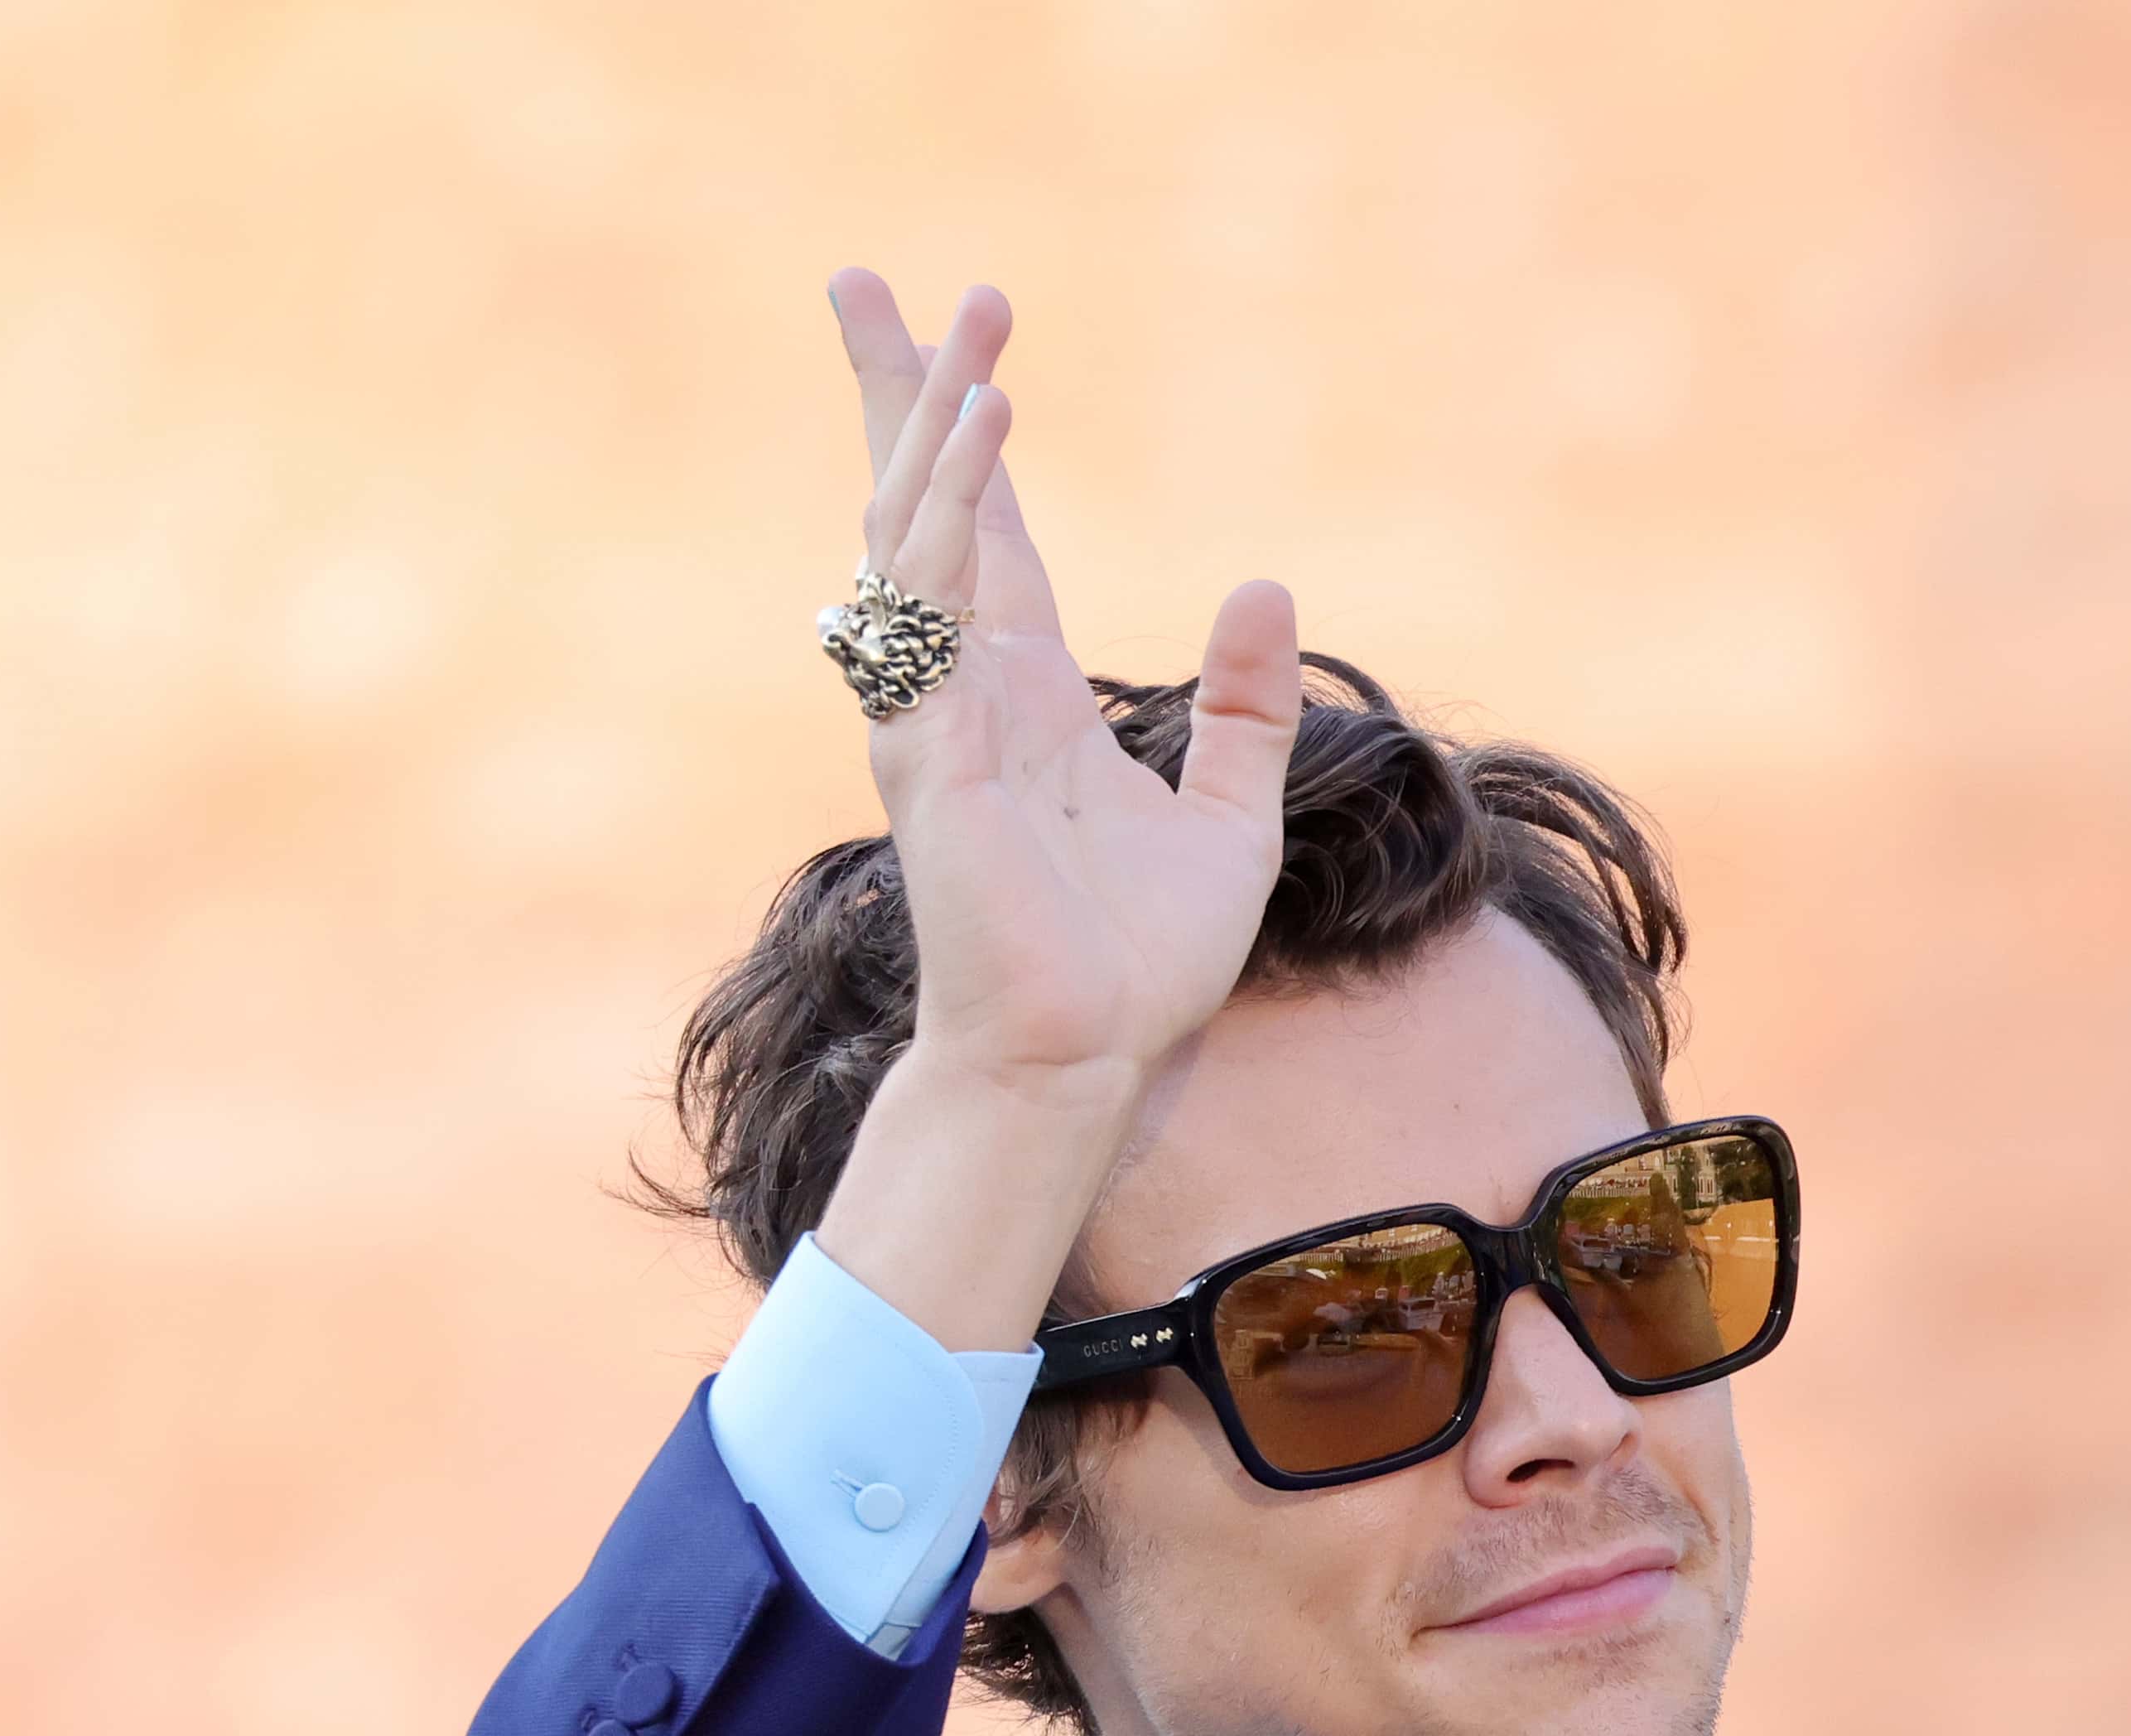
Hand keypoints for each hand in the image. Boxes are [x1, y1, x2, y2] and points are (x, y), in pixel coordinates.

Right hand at [805, 274, 1308, 1346]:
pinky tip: (980, 434)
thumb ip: (1242, 706)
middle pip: (919, 503)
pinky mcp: (930, 748)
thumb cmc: (1138, 965)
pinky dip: (951, 515)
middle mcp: (966, 686)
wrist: (1087, 1064)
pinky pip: (930, 605)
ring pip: (918, 534)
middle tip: (866, 276)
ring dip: (937, 423)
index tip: (957, 340)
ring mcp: (936, 713)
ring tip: (970, 327)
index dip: (962, 434)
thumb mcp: (1227, 818)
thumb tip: (1264, 584)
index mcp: (1025, 695)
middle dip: (896, 390)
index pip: (984, 532)